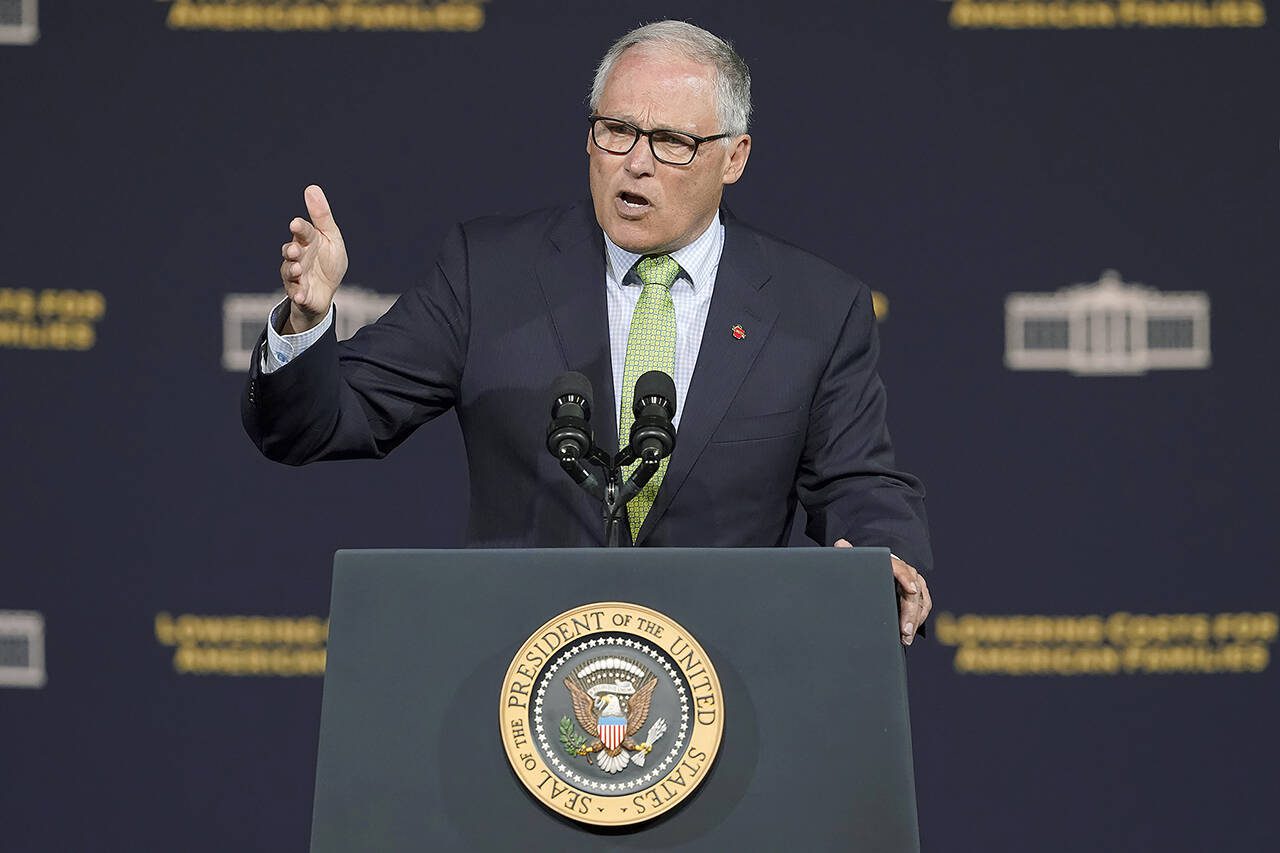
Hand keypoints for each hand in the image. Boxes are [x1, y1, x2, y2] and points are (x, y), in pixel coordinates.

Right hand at [279, 184, 347, 332]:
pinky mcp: (299, 293)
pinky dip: (298, 295)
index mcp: (307, 241)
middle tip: (295, 250)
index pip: (303, 232)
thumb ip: (322, 216)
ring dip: (292, 270)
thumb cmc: (328, 261)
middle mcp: (297, 257)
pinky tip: (301, 295)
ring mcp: (296, 276)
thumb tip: (312, 187)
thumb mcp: (331, 238)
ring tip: (296, 269)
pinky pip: (297, 294)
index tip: (296, 224)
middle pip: (290, 251)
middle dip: (291, 251)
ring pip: (289, 272)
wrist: (326, 291)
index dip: (299, 228)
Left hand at [835, 539, 931, 645]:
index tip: (910, 590)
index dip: (906, 579)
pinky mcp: (921, 594)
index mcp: (892, 563)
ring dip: (915, 621)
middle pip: (914, 591)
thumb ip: (851, 554)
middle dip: (911, 612)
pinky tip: (908, 635)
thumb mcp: (859, 560)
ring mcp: (916, 583)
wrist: (882, 566)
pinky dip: (918, 621)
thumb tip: (840, 544)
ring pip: (921, 602)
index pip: (902, 569)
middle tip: (904, 630)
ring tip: (905, 638)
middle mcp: (908, 572)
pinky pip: (923, 607)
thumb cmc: (869, 566)